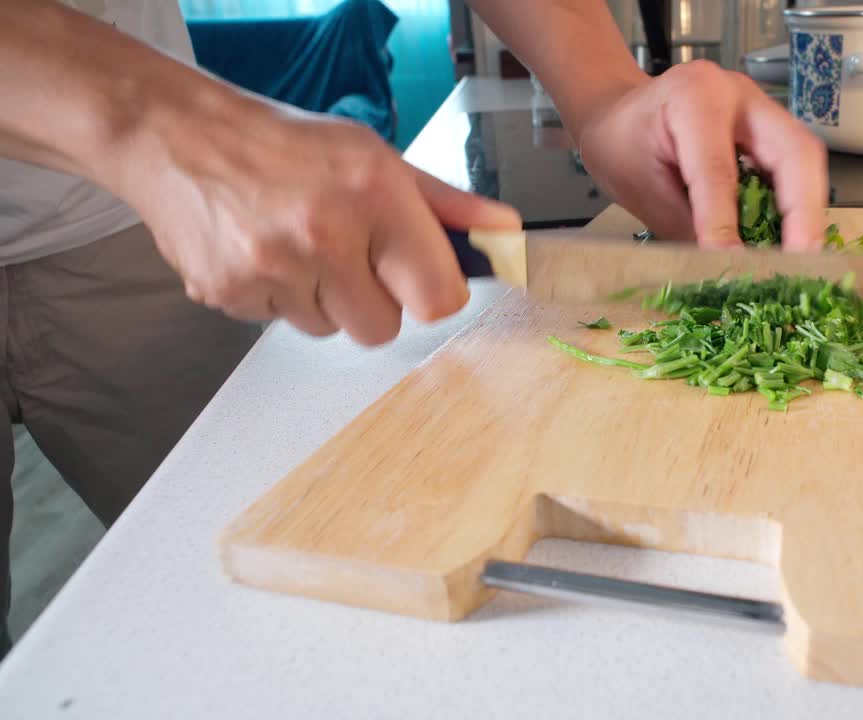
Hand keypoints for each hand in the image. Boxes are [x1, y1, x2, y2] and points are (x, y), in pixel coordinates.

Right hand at [114, 98, 520, 345]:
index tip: (418, 278)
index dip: (432, 293)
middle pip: (383, 327)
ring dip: (324, 300)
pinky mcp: (230, 293)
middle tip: (349, 255)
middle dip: (374, 300)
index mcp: (374, 193)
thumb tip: (505, 234)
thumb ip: (445, 205)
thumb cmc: (287, 145)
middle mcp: (324, 232)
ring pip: (331, 330)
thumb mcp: (377, 157)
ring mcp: (272, 267)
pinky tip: (266, 253)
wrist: (180, 136)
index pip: (438, 298)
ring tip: (301, 247)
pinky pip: (282, 326)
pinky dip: (280, 299)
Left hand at [574, 60, 828, 251]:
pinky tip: (789, 240)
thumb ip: (685, 228)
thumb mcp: (640, 189)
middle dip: (803, 213)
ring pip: (805, 158)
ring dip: (807, 213)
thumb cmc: (622, 145)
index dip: (728, 223)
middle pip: (795, 151)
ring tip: (801, 260)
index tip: (735, 266)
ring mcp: (761, 108)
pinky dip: (796, 206)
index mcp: (695, 98)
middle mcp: (739, 93)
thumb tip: (722, 270)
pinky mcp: (770, 128)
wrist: (619, 114)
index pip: (718, 171)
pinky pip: (796, 167)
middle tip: (801, 264)